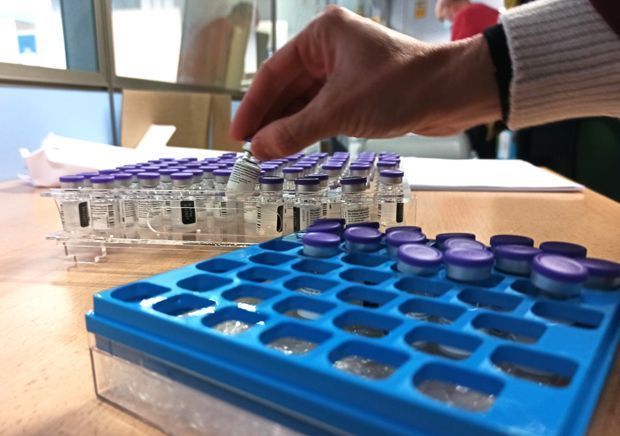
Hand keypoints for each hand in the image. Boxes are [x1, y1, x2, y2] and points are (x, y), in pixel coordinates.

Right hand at [231, 6, 500, 159]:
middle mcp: (331, 47)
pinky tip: (294, 145)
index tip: (237, 134)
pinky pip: (324, 108)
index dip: (253, 106)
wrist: (453, 93)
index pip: (274, 72)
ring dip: (288, 126)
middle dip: (269, 119)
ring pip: (305, 99)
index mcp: (322, 34)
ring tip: (268, 153)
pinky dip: (309, 127)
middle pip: (287, 86)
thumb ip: (294, 131)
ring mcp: (345, 68)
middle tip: (250, 149)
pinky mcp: (359, 88)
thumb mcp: (339, 111)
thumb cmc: (401, 87)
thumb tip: (259, 150)